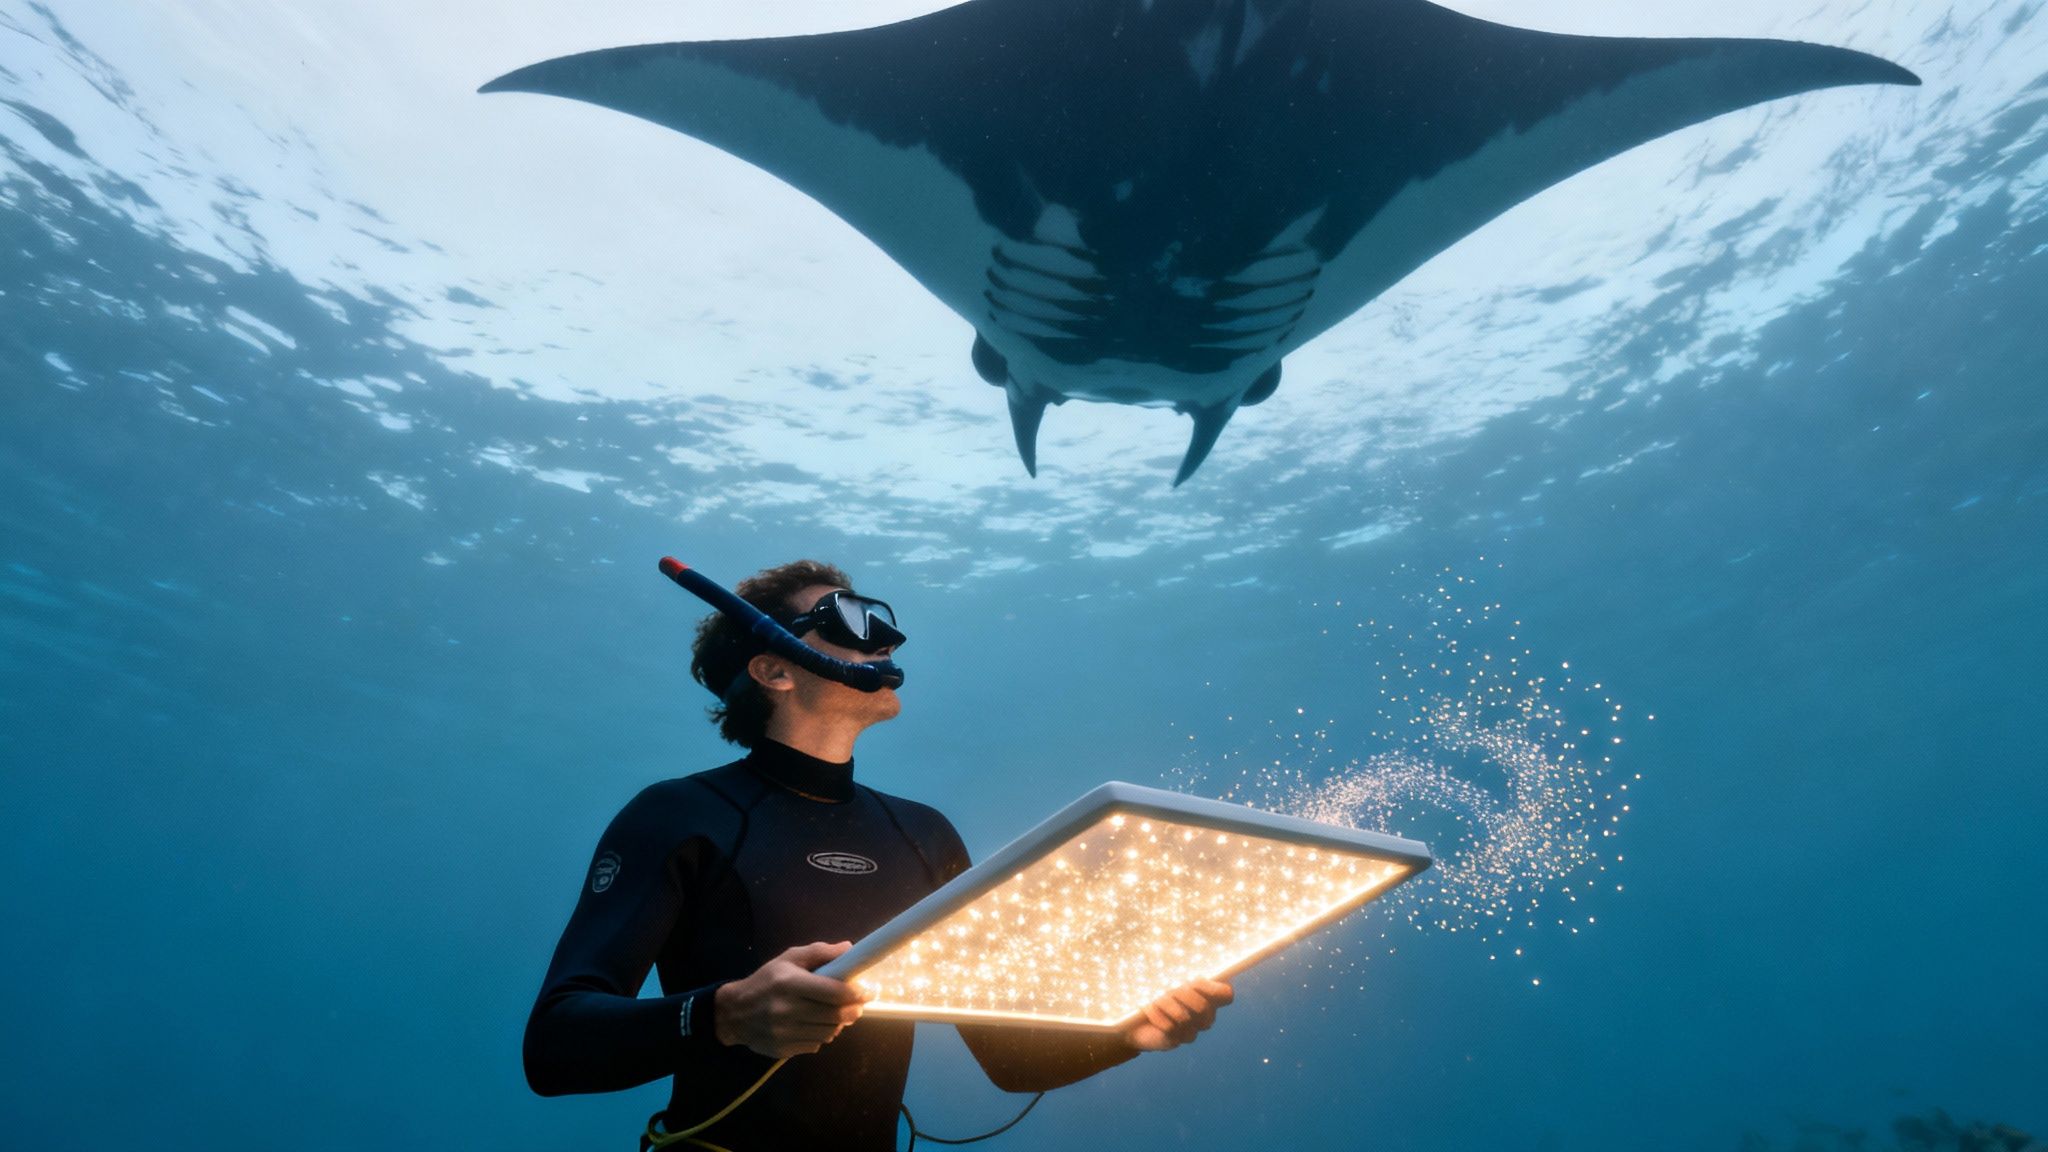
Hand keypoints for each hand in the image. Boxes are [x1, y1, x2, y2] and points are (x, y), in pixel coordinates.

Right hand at [713, 941, 867, 1057]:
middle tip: (859, 1004)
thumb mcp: (788, 959)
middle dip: (854, 1010)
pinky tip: (816, 1025)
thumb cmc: (766, 981)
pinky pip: (816, 1045)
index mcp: (790, 983)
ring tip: (837, 1013)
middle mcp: (787, 1010)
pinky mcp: (784, 1050)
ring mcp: (785, 1033)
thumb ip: (820, 952)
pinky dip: (823, 1035)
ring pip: (829, 1033)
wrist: (734, 1013)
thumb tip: (850, 949)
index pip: (834, 992)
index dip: (857, 993)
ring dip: (839, 1024)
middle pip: (836, 1016)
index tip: (869, 991)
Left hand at [1122, 978, 1233, 1051]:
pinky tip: (1148, 1010)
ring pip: (1185, 1017)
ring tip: (1153, 998)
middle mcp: (1204, 1015)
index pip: (1227, 995)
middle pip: (1203, 1006)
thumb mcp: (1171, 979)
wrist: (1131, 1016)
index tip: (1196, 982)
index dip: (1216, 989)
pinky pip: (1171, 1028)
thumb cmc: (1153, 992)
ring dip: (1165, 1004)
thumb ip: (1191, 981)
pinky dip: (1157, 1016)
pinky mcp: (1176, 1040)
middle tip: (1166, 988)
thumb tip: (1202, 979)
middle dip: (1182, 995)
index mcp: (1207, 996)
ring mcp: (1192, 1030)